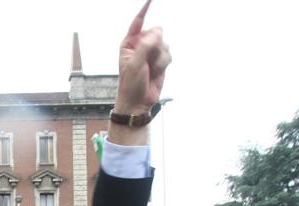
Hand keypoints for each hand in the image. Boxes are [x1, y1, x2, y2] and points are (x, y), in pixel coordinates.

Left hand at [116, 0, 169, 114]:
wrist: (138, 102)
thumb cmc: (130, 84)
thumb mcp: (134, 64)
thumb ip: (145, 46)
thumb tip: (157, 30)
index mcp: (129, 43)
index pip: (138, 23)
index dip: (145, 10)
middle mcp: (140, 45)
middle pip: (156, 34)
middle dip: (156, 47)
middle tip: (147, 62)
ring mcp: (151, 53)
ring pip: (165, 44)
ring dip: (160, 59)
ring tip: (150, 70)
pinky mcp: (160, 60)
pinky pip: (169, 54)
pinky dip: (165, 63)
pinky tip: (157, 72)